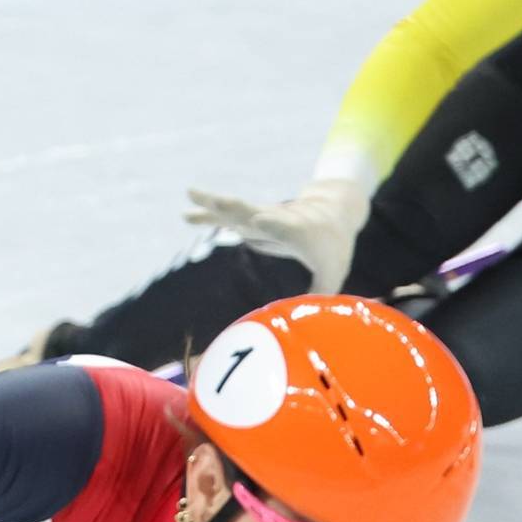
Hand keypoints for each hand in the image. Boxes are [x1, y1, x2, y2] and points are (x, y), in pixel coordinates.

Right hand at [183, 176, 368, 295]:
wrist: (332, 211)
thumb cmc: (333, 247)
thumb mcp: (334, 271)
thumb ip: (319, 294)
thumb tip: (305, 325)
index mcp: (299, 231)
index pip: (284, 227)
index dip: (273, 224)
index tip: (260, 220)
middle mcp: (277, 220)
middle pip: (254, 212)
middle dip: (237, 208)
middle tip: (219, 201)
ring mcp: (262, 217)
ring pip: (234, 210)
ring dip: (212, 206)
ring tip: (190, 195)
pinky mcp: (251, 220)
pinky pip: (225, 217)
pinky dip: (207, 215)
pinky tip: (186, 214)